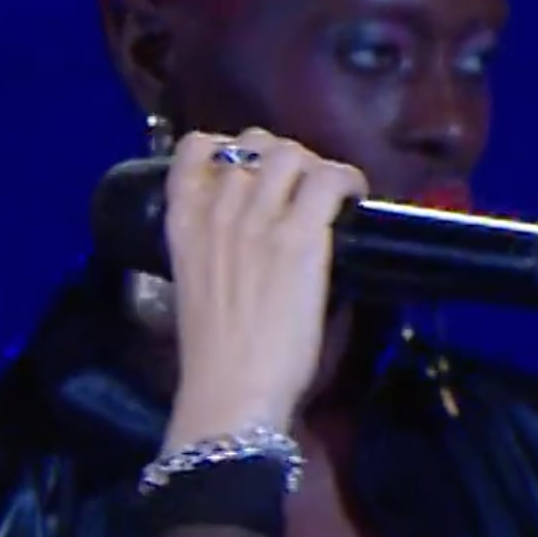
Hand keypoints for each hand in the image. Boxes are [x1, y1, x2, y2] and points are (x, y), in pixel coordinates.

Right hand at [153, 128, 364, 444]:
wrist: (229, 391)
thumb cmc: (214, 357)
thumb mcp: (196, 287)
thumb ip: (217, 250)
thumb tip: (261, 234)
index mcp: (182, 223)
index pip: (195, 148)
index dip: (227, 148)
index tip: (249, 171)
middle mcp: (218, 209)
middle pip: (253, 145)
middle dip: (280, 158)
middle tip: (299, 190)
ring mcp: (259, 219)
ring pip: (291, 153)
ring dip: (314, 167)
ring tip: (327, 195)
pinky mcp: (301, 236)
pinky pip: (330, 177)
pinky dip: (348, 180)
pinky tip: (354, 199)